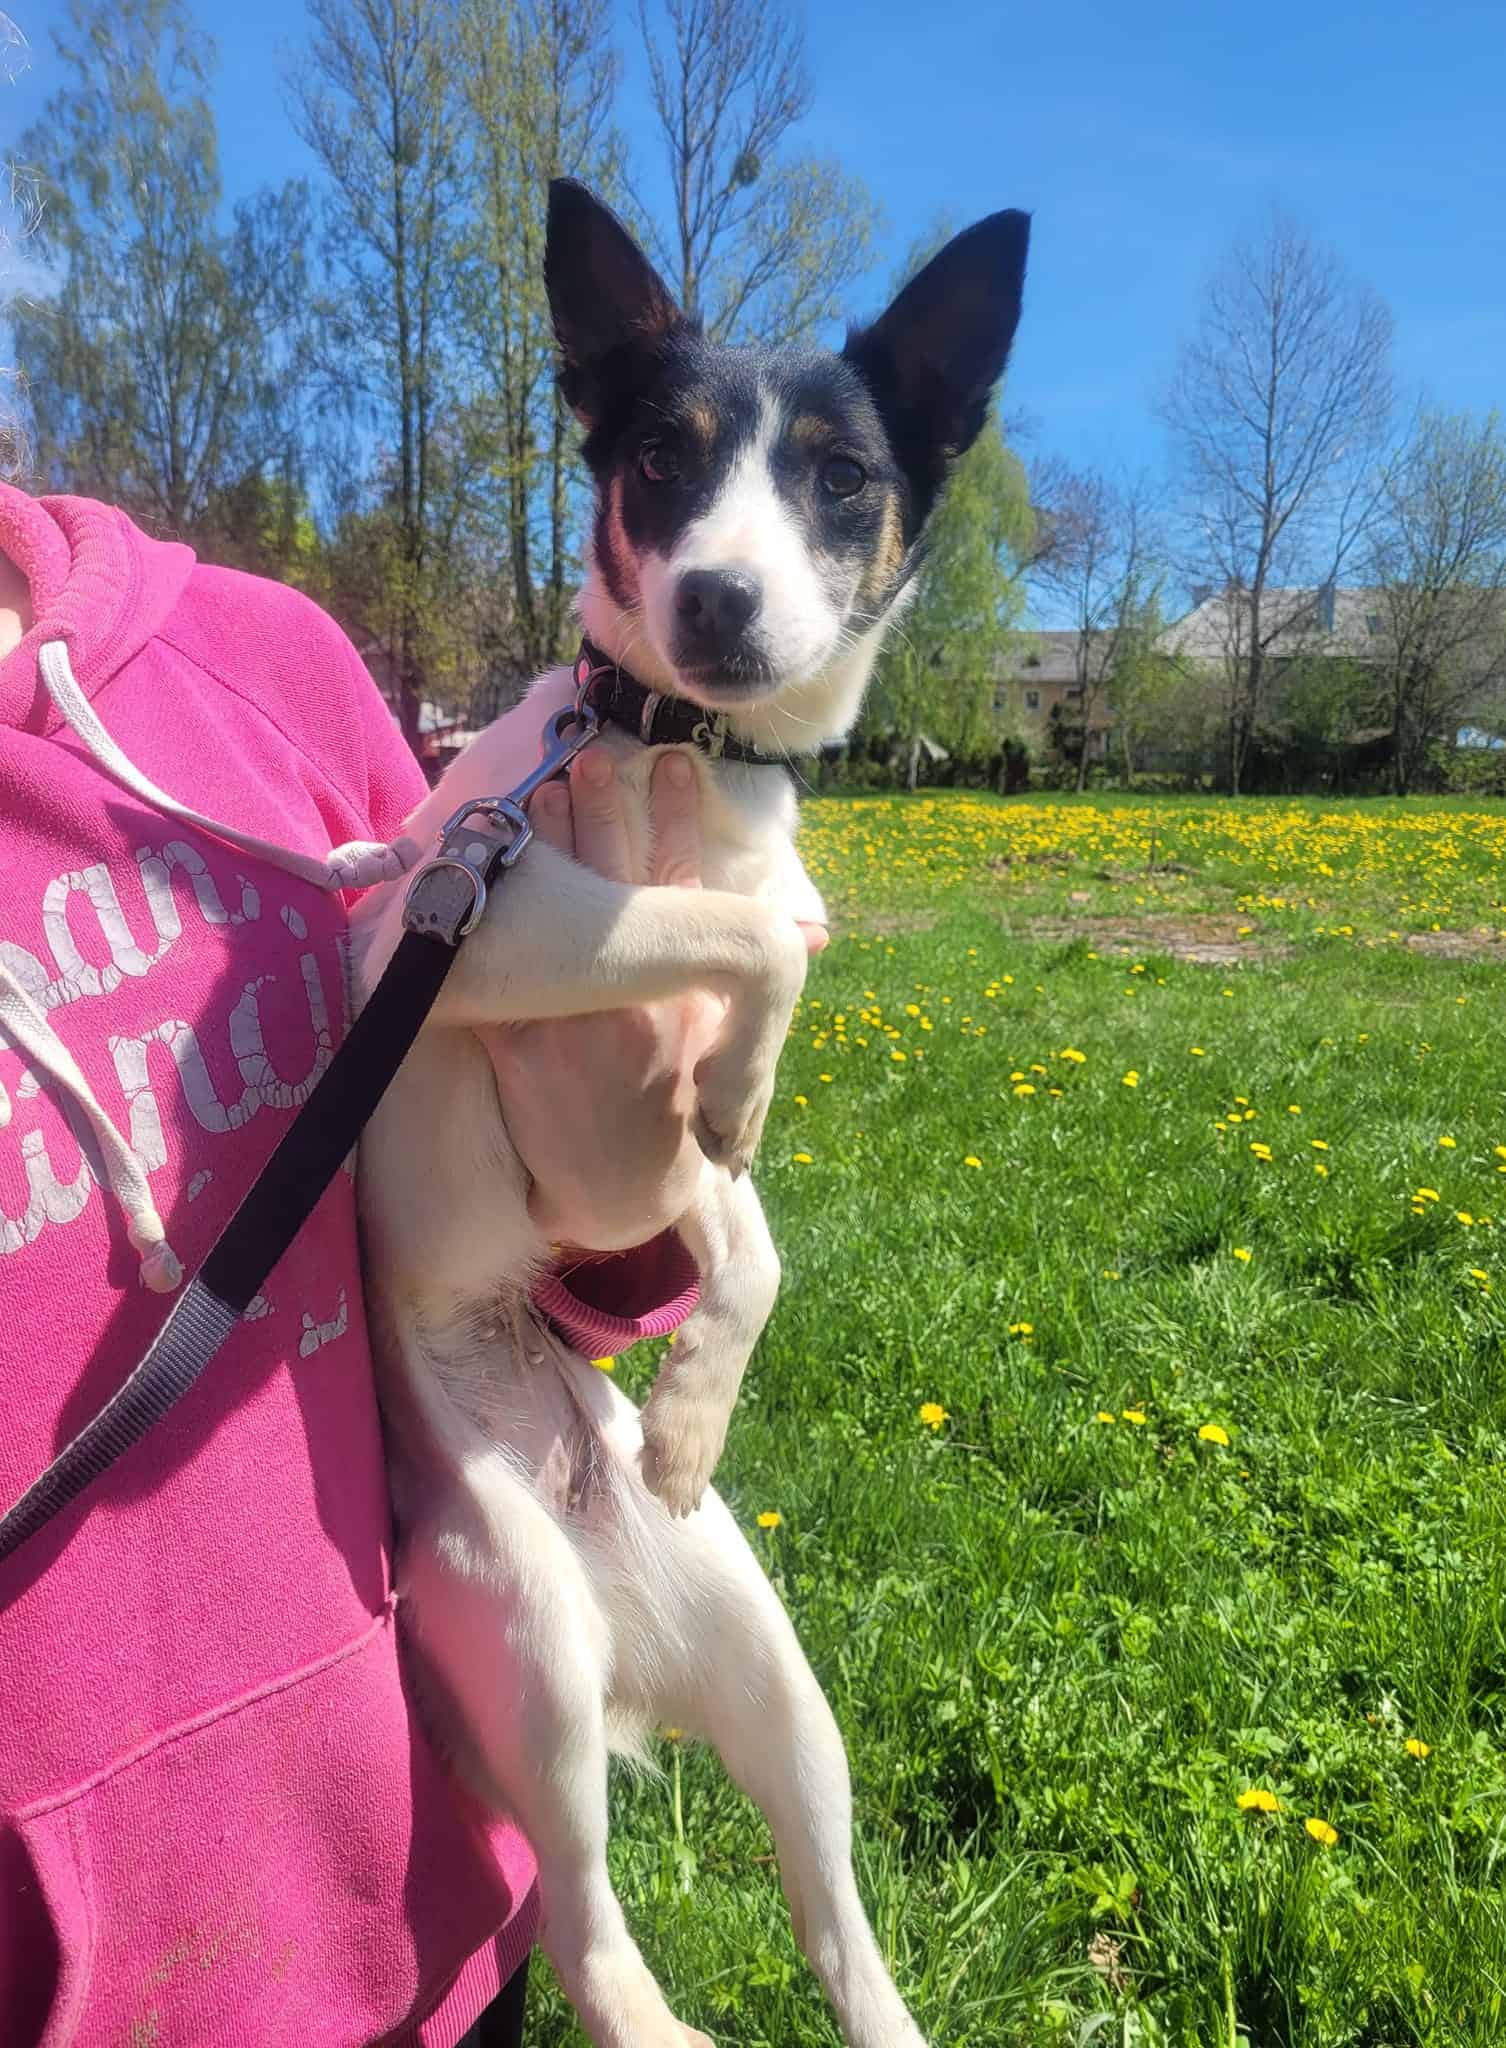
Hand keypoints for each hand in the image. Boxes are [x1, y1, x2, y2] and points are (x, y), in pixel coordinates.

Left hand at [479, 749, 822, 1249]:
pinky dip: (480, 920)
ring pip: (553, 911)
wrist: (621, 1183)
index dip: (678, 816)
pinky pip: (493, 970)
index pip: (685, 879)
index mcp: (686, 982)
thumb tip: (809, 931)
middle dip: (604, 812)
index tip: (671, 763)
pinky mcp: (519, 1043)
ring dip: (544, 843)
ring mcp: (577, 1016)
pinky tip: (467, 875)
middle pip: (617, 879)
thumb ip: (739, 974)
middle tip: (588, 754)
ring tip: (535, 787)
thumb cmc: (671, 1102)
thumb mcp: (717, 1034)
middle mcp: (638, 990)